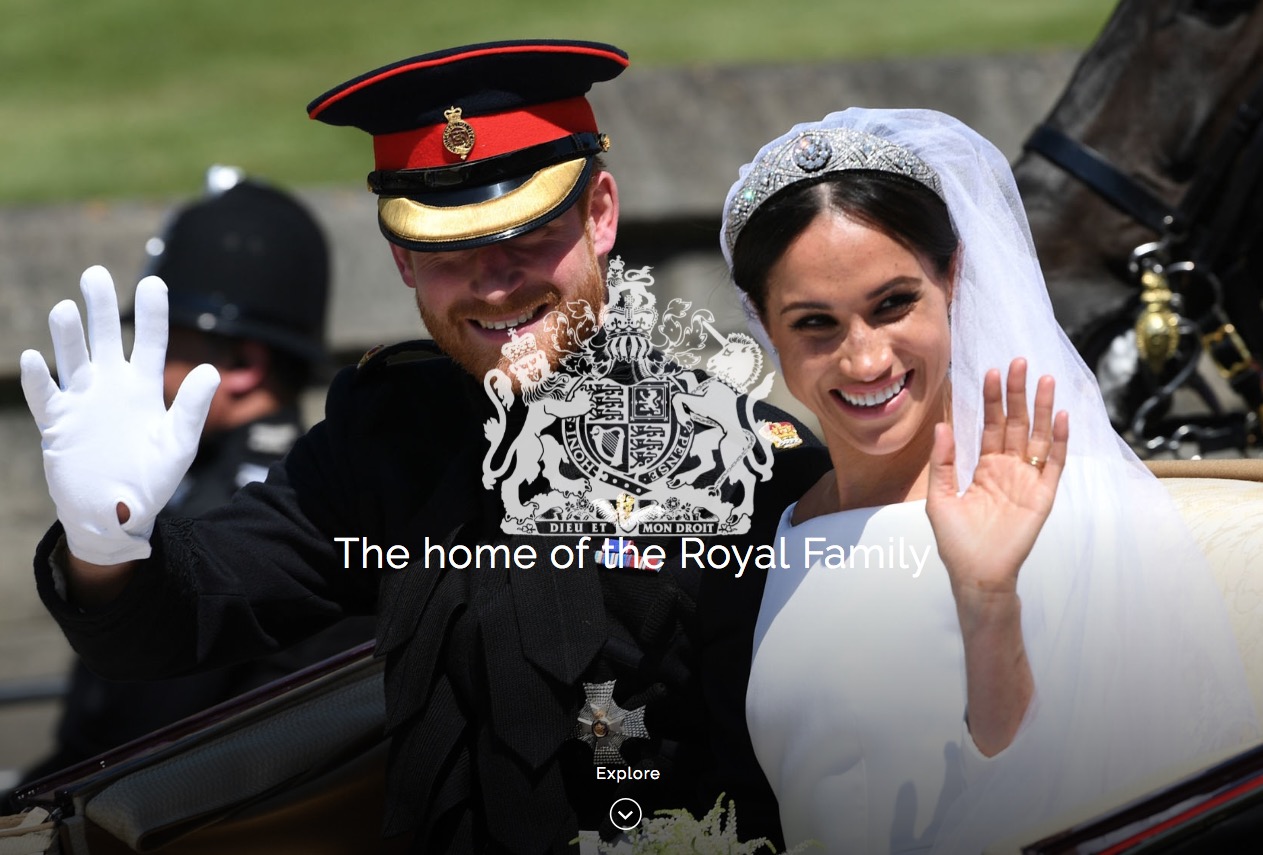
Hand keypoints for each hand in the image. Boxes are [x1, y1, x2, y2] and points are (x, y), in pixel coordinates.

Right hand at [20, 266, 219, 564]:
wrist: (118, 515)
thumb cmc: (152, 480)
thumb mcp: (179, 444)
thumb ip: (193, 408)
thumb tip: (211, 369)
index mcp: (145, 389)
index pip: (151, 343)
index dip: (152, 314)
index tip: (155, 282)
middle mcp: (112, 388)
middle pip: (106, 339)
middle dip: (100, 308)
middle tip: (95, 274)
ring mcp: (83, 403)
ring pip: (73, 360)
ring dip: (68, 336)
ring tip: (66, 309)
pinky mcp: (58, 425)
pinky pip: (47, 397)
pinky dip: (40, 379)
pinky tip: (34, 358)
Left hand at [926, 358, 1068, 608]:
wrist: (977, 575)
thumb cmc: (956, 542)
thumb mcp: (940, 497)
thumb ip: (943, 462)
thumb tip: (941, 425)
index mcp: (983, 467)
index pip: (989, 425)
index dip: (991, 400)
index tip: (991, 372)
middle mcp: (1008, 468)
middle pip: (1014, 423)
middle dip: (1016, 393)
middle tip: (1019, 362)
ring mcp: (1027, 480)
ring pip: (1036, 436)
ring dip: (1041, 408)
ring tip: (1045, 379)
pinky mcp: (1042, 496)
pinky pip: (1053, 464)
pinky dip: (1057, 441)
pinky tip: (1060, 417)